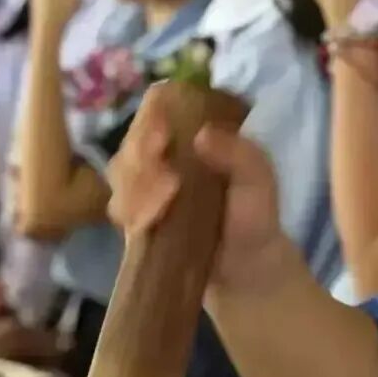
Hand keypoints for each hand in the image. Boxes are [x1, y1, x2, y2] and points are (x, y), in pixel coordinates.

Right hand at [107, 84, 289, 291]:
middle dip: (141, 160)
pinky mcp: (137, 217)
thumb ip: (241, 155)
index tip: (161, 141)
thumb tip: (202, 135)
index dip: (152, 117)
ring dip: (135, 190)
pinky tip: (147, 226)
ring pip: (120, 172)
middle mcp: (166, 154)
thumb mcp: (259, 182)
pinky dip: (129, 214)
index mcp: (194, 134)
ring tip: (161, 211)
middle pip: (132, 139)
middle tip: (169, 186)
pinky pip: (118, 207)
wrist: (246, 271)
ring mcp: (148, 186)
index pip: (159, 105)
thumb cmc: (254, 218)